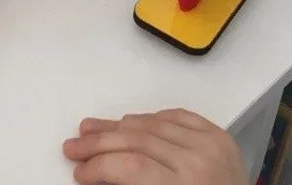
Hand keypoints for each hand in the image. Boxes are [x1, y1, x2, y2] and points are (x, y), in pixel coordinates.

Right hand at [63, 110, 245, 184]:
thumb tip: (94, 176)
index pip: (131, 166)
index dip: (100, 166)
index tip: (79, 173)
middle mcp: (199, 161)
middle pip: (138, 141)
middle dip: (99, 143)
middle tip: (72, 147)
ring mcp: (211, 144)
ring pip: (153, 124)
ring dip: (117, 126)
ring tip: (91, 129)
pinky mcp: (218, 135)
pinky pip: (177, 116)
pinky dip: (151, 118)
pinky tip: (130, 122)